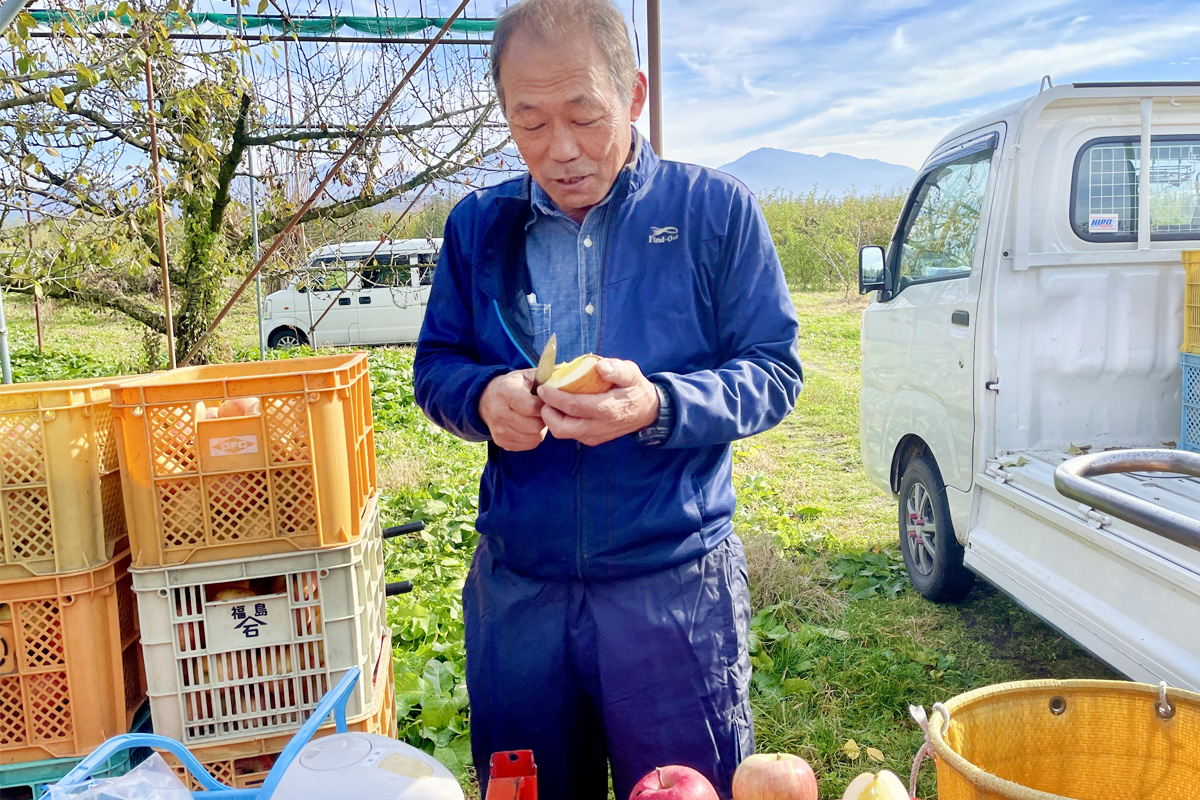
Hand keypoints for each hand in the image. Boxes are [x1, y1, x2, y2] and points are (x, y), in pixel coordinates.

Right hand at [479, 369, 546, 450]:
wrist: (488, 399)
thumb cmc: (514, 386)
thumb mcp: (527, 375)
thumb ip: (547, 376)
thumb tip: (568, 375)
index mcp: (506, 392)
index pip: (532, 407)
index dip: (545, 406)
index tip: (548, 401)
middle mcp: (499, 413)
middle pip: (534, 425)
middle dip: (544, 418)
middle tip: (544, 411)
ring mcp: (499, 430)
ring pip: (534, 437)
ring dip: (540, 429)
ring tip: (536, 418)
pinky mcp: (502, 442)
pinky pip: (529, 444)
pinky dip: (533, 437)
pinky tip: (529, 426)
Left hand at [537, 358, 658, 446]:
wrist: (648, 413)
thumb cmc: (635, 389)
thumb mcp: (632, 373)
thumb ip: (617, 370)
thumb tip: (600, 367)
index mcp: (607, 410)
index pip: (573, 406)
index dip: (554, 397)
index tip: (542, 386)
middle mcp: (598, 427)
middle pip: (562, 428)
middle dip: (547, 412)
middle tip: (544, 396)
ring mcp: (594, 436)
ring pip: (563, 433)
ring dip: (552, 418)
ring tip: (550, 401)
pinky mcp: (592, 439)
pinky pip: (570, 433)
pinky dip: (561, 422)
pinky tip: (561, 407)